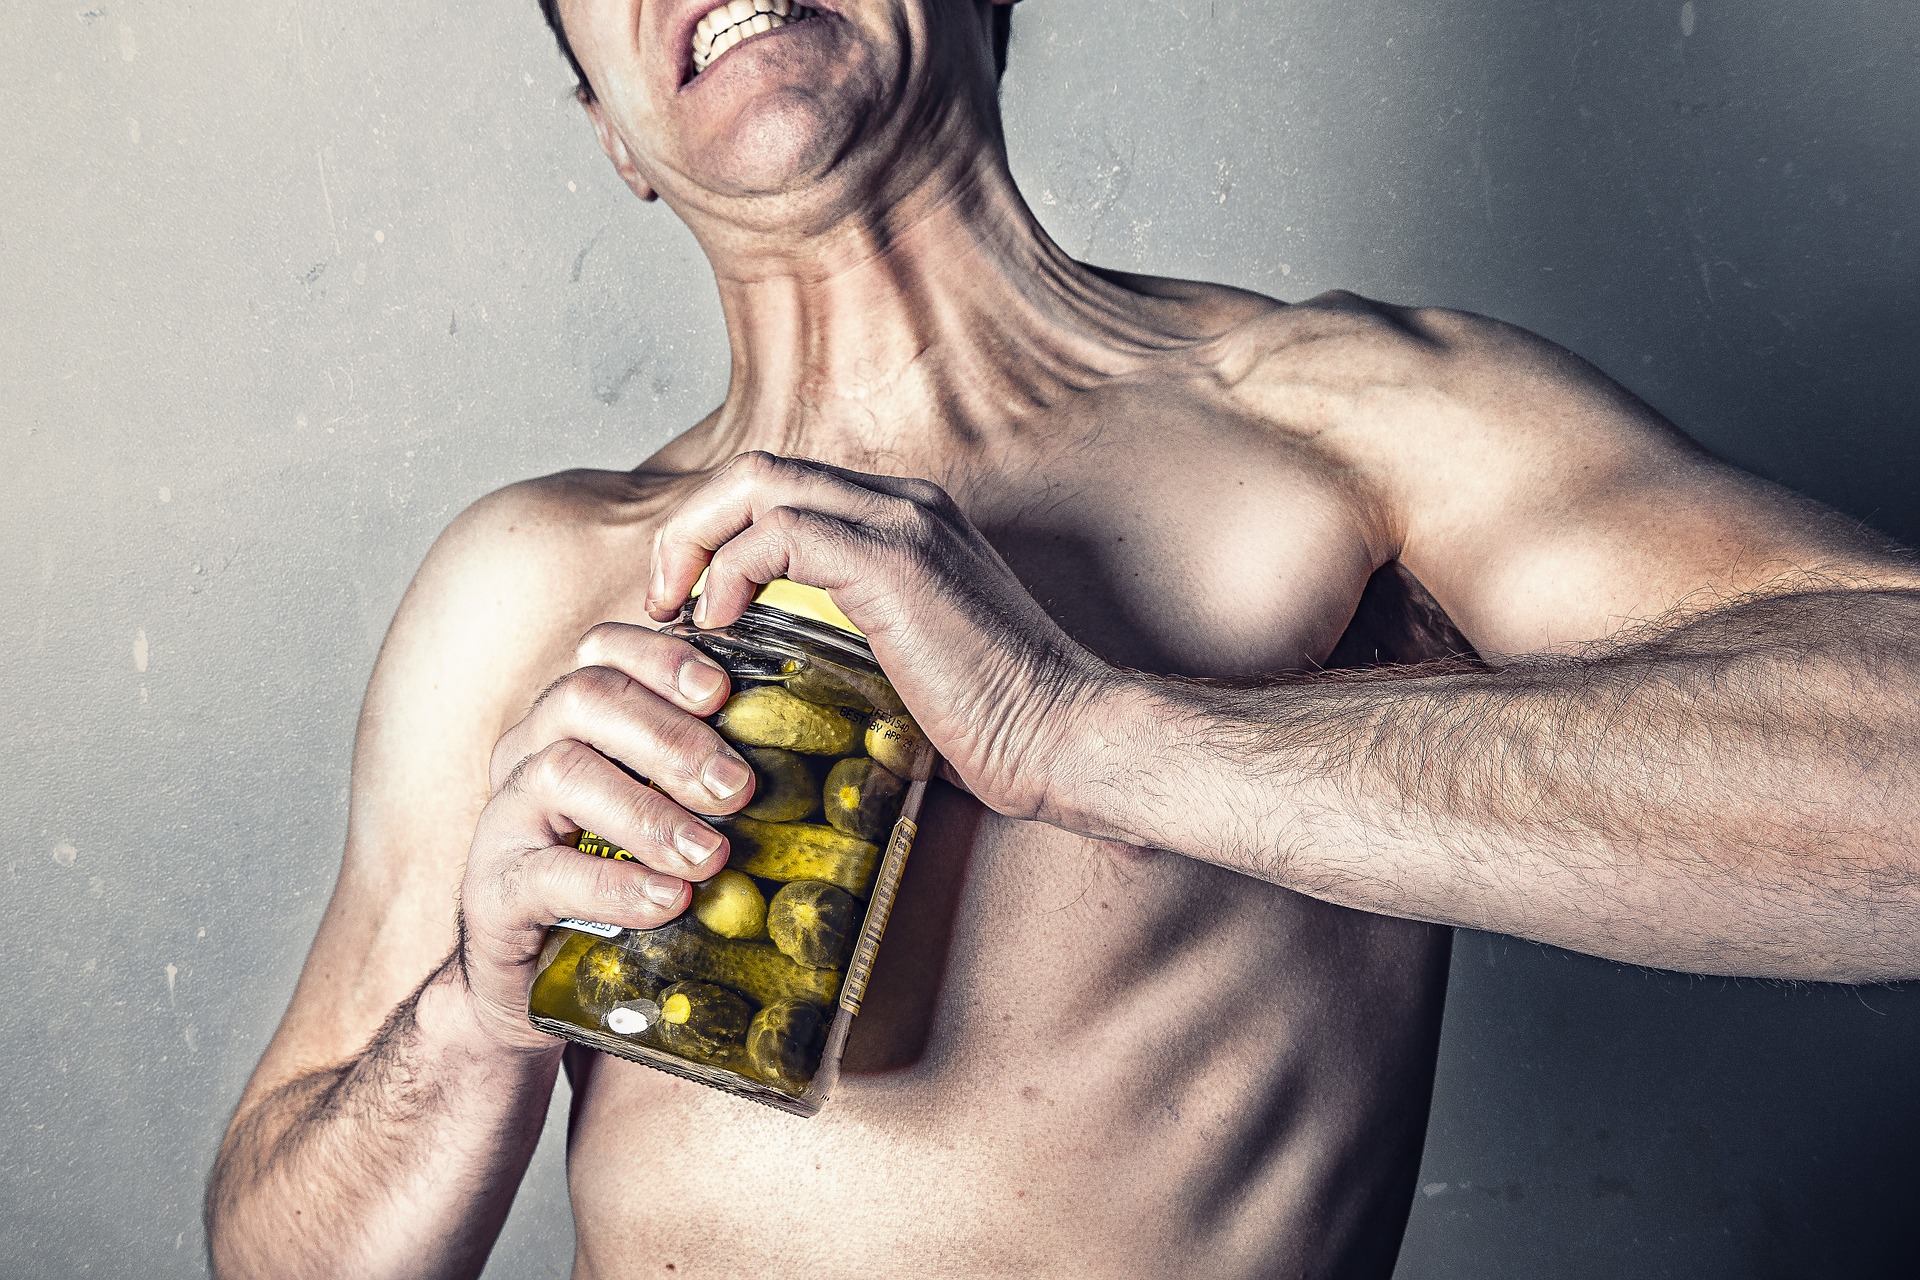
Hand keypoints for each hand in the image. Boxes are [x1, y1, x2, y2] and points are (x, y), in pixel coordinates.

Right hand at [453, 623, 755, 1049]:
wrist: (541, 979)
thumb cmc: (626, 880)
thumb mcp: (670, 813)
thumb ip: (714, 775)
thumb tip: (822, 751)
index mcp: (573, 719)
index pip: (604, 651)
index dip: (663, 656)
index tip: (722, 691)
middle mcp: (530, 751)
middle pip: (585, 697)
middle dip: (672, 736)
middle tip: (740, 787)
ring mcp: (504, 818)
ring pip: (562, 774)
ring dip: (650, 812)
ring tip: (711, 855)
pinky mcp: (493, 890)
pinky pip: (545, 873)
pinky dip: (616, 885)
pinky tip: (669, 901)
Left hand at [645, 451, 1120, 829]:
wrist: (1064, 735)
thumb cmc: (996, 722)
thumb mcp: (909, 663)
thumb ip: (853, 638)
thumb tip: (786, 669)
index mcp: (909, 520)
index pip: (785, 490)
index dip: (719, 533)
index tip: (690, 604)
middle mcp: (905, 503)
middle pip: (758, 469)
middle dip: (690, 526)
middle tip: (664, 599)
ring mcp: (902, 523)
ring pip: (757, 482)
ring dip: (695, 540)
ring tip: (676, 608)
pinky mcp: (892, 561)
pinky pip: (777, 532)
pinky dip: (730, 568)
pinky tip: (723, 621)